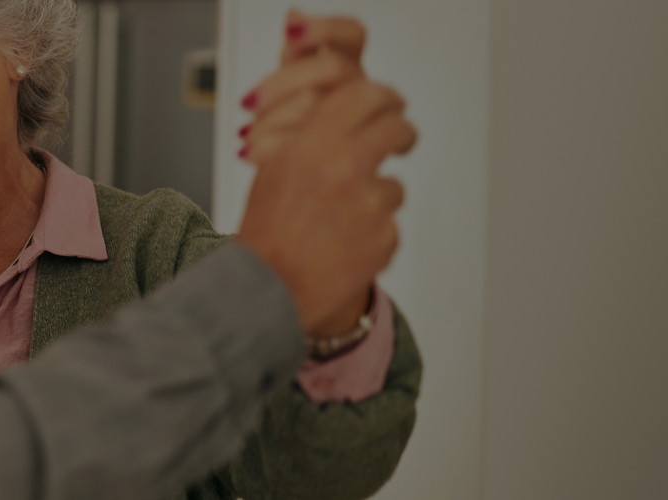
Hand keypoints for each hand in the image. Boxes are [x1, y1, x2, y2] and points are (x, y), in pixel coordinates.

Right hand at [235, 10, 415, 337]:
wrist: (266, 290)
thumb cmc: (265, 233)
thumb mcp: (275, 169)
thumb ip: (310, 138)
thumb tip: (344, 118)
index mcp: (312, 143)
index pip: (366, 95)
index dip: (384, 97)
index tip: (390, 104)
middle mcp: (345, 166)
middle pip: (396, 129)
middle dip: (402, 134)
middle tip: (400, 141)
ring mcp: (370, 203)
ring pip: (394, 185)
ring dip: (377, 196)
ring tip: (341, 221)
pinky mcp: (385, 237)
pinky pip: (390, 225)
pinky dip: (373, 234)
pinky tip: (344, 245)